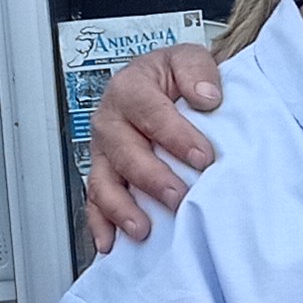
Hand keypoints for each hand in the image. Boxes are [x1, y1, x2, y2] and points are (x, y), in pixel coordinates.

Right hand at [85, 44, 224, 251]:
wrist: (164, 87)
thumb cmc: (175, 77)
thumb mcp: (188, 59)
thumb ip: (197, 71)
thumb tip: (207, 96)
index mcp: (130, 88)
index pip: (149, 112)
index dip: (175, 135)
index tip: (203, 156)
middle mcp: (110, 120)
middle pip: (124, 152)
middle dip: (152, 178)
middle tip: (178, 197)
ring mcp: (103, 151)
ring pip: (104, 182)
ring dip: (122, 208)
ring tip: (143, 229)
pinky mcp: (104, 175)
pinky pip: (95, 203)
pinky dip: (100, 225)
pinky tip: (111, 244)